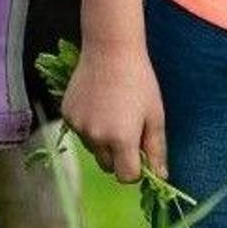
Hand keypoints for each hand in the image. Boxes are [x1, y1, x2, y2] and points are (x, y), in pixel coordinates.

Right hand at [61, 41, 166, 186]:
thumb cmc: (139, 81)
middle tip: (128, 129)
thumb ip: (156, 149)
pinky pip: (80, 132)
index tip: (141, 152)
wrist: (109, 50)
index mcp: (122, 139)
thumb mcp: (155, 116)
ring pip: (93, 149)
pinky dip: (89, 126)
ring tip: (113, 111)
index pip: (126, 176)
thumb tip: (160, 177)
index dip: (136, 169)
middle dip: (119, 156)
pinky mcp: (66, 115)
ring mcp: (79, 127)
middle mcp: (97, 137)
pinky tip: (98, 103)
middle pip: (108, 166)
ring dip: (103, 141)